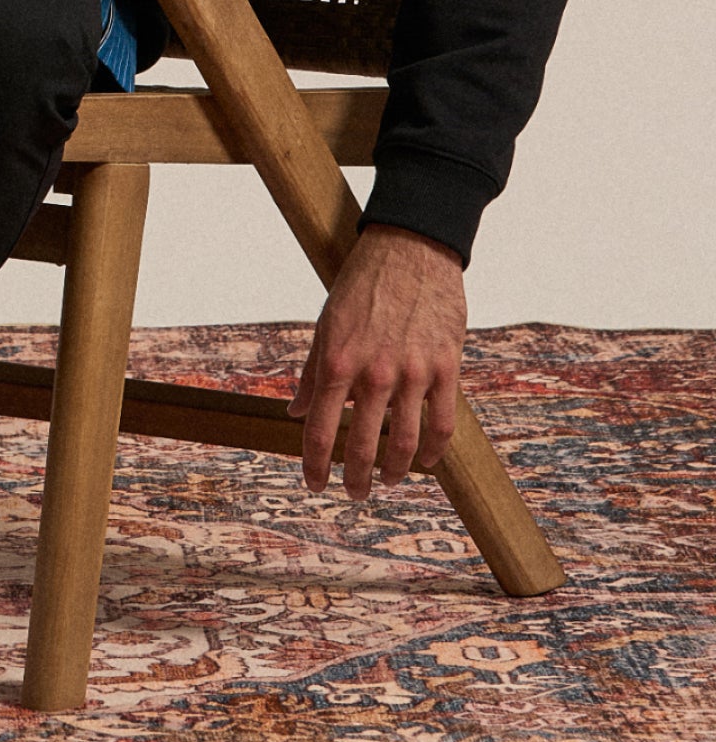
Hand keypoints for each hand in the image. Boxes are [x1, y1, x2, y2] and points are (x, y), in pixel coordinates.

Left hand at [286, 223, 465, 499]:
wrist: (409, 248)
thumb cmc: (362, 285)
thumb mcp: (326, 324)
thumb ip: (313, 373)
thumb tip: (296, 411)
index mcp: (338, 360)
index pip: (322, 429)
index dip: (315, 464)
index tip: (314, 484)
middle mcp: (373, 372)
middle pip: (363, 444)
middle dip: (356, 477)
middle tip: (354, 493)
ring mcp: (412, 371)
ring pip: (405, 441)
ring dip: (396, 471)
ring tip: (389, 481)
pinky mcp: (446, 367)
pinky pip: (443, 423)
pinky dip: (435, 450)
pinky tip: (427, 461)